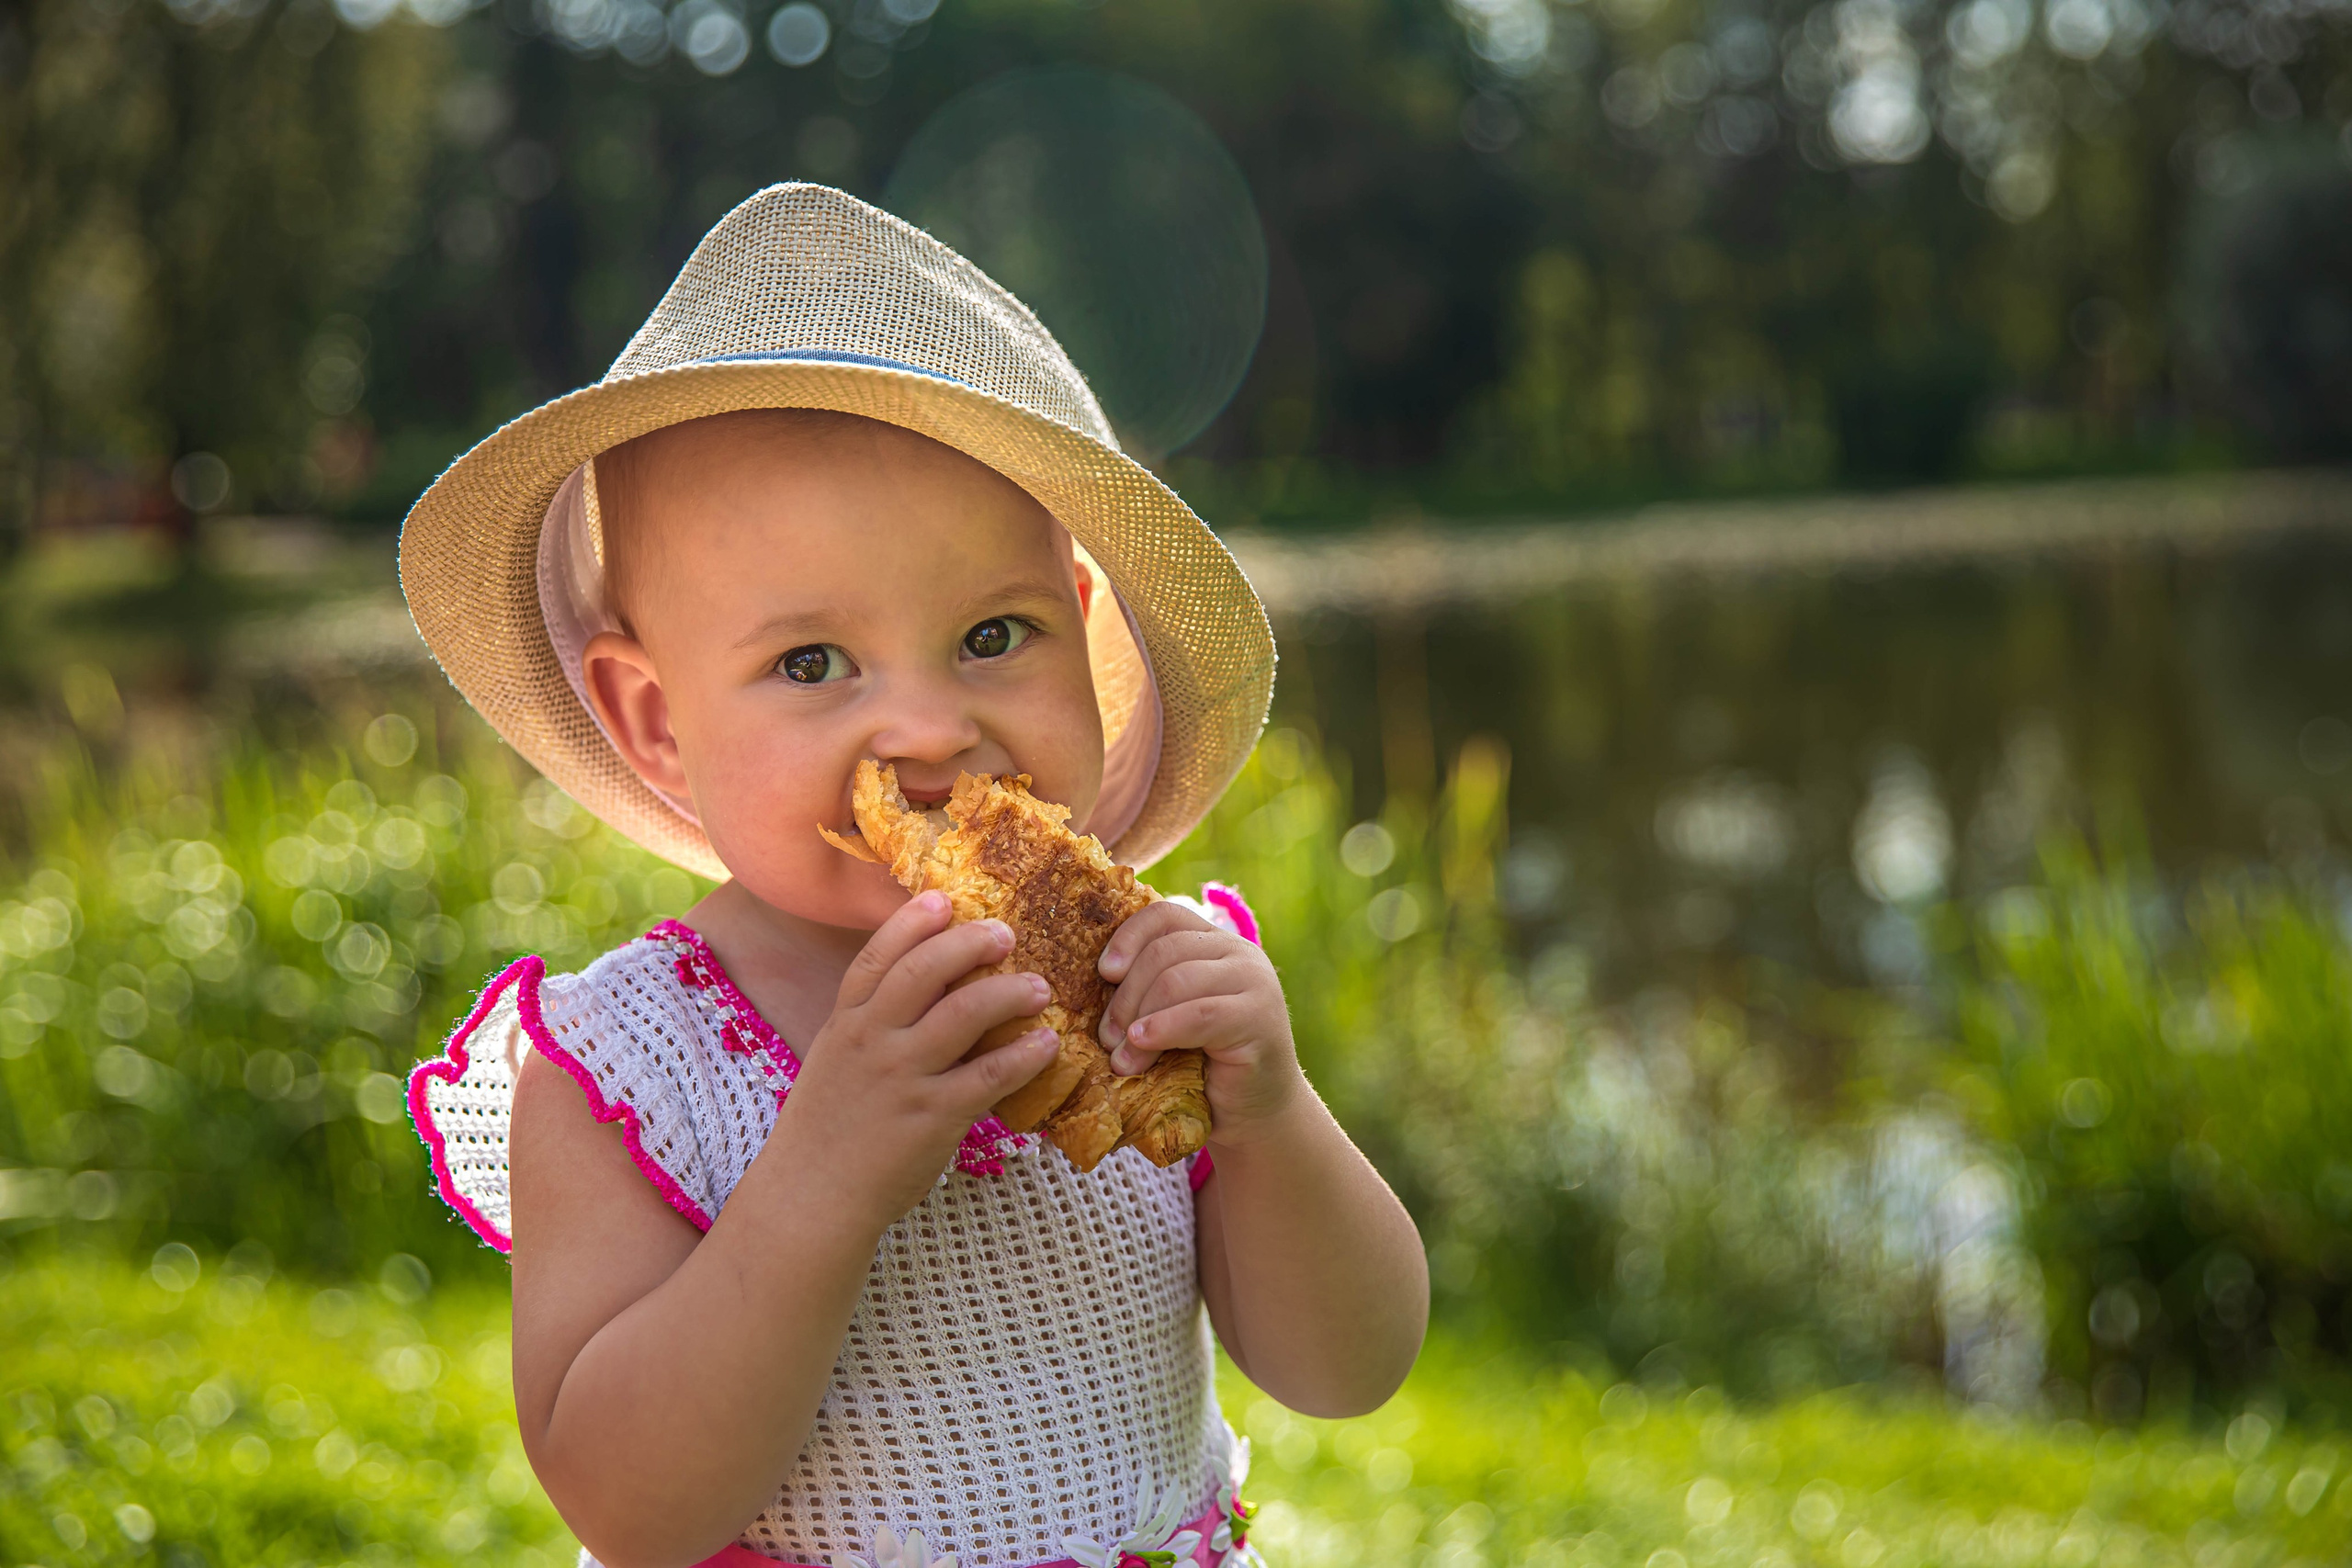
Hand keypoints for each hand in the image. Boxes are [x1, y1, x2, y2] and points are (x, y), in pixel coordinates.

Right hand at [778, 891, 1060, 1227]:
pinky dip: (1024, 1055)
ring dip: (1009, 992)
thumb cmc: (829, 1129)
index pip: (877, 957)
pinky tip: (1048, 1045)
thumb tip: (929, 989)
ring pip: (963, 1014)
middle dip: (970, 944)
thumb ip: (873, 1024)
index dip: (912, 923)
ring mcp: (902, 1077)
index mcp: (846, 1022)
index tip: (944, 900)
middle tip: (1007, 934)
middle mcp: (872, 1040)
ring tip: (1040, 988)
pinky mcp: (932, 1117)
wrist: (811, 1197)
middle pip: (925, 972)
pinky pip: (989, 1075)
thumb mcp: (836, 1061)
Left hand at [1097, 901, 1302, 1144]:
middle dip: (1125, 995)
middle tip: (1107, 1038)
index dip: (1127, 937)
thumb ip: (1148, 991)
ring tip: (1122, 1058)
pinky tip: (1140, 1046)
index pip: (1165, 916)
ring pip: (1176, 980)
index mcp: (1214, 944)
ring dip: (1137, 1018)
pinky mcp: (1259, 1018)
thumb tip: (1096, 979)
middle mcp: (1239, 954)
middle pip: (1164, 951)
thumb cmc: (1203, 1069)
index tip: (1104, 973)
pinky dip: (1162, 1029)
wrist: (1255, 1116)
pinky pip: (1199, 1014)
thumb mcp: (1170, 1018)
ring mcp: (1254, 982)